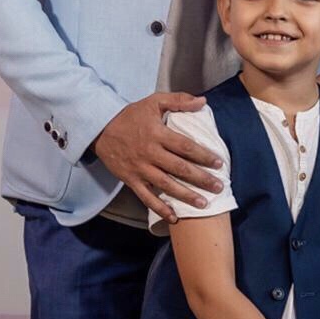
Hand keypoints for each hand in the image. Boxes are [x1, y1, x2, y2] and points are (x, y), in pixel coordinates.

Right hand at [91, 94, 222, 221]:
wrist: (99, 128)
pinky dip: (160, 209)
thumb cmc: (130, 116)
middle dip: (201, 179)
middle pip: (179, 168)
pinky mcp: (131, 180)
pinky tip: (174, 218)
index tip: (219, 163)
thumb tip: (202, 101)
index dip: (203, 155)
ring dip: (185, 196)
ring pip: (166, 185)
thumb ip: (179, 100)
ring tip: (203, 204)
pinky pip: (146, 197)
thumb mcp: (153, 102)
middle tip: (219, 187)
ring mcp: (140, 169)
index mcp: (157, 134)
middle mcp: (150, 153)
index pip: (185, 146)